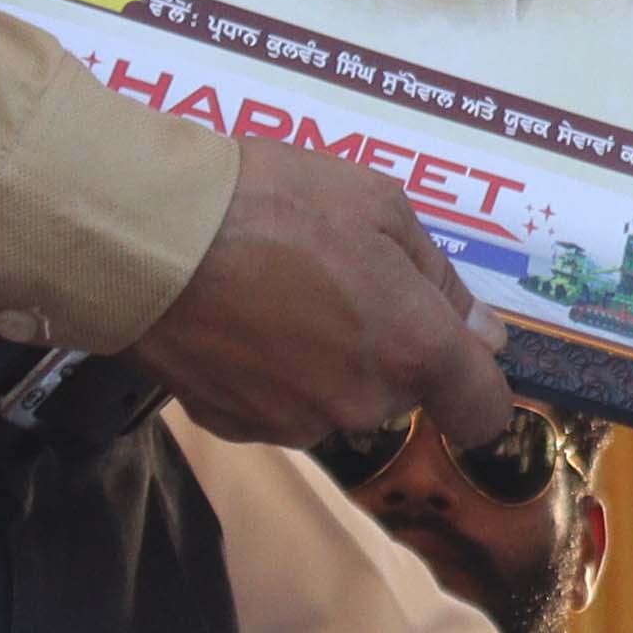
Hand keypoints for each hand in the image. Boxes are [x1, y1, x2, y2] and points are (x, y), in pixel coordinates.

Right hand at [132, 135, 513, 453]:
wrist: (147, 238)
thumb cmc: (277, 204)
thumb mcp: (381, 207)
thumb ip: (441, 280)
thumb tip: (484, 335)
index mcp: (414, 350)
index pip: (479, 411)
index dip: (477, 384)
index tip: (458, 349)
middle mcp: (362, 404)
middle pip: (401, 391)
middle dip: (388, 345)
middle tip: (342, 277)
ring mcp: (292, 424)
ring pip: (337, 398)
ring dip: (327, 360)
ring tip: (280, 291)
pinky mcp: (230, 427)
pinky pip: (275, 404)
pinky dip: (268, 372)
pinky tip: (238, 320)